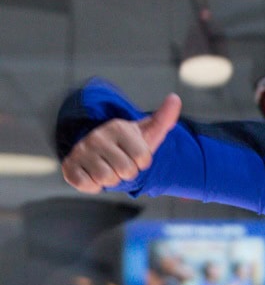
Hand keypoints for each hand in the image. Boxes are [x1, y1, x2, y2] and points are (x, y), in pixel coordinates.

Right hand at [61, 93, 181, 193]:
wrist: (101, 153)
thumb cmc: (129, 144)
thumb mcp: (148, 132)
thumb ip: (164, 119)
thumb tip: (175, 98)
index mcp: (118, 127)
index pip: (142, 158)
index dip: (142, 163)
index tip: (135, 155)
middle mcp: (97, 136)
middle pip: (126, 170)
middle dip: (128, 173)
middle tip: (121, 164)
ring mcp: (81, 150)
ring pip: (107, 178)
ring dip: (111, 180)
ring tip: (109, 169)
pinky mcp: (69, 166)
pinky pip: (85, 184)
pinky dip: (93, 186)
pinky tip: (94, 176)